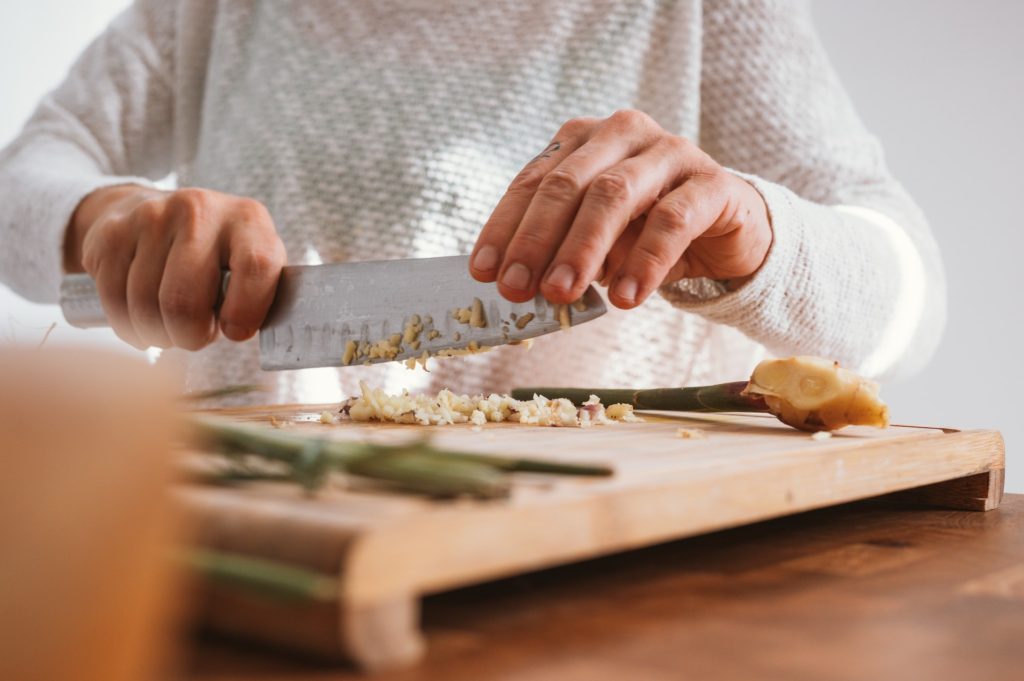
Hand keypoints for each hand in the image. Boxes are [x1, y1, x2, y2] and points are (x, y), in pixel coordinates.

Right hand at [64, 185, 286, 349]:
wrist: (159, 213)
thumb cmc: (220, 257)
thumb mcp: (251, 265)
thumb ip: (260, 295)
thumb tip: (241, 331)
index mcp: (248, 219)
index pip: (256, 267)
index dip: (246, 311)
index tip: (235, 332)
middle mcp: (200, 210)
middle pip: (185, 301)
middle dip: (190, 336)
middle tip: (195, 336)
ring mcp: (152, 217)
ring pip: (145, 307)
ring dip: (158, 334)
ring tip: (171, 326)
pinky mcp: (112, 232)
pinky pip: (113, 301)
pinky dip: (128, 326)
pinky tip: (142, 319)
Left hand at [469, 110, 771, 307]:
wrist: (727, 230)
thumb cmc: (646, 231)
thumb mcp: (595, 241)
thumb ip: (559, 251)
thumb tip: (518, 286)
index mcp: (583, 140)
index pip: (534, 181)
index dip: (505, 228)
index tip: (484, 272)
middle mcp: (623, 134)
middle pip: (568, 184)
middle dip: (536, 240)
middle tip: (518, 290)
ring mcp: (670, 151)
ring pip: (615, 195)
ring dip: (582, 249)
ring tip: (562, 294)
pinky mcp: (713, 182)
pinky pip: (672, 220)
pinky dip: (644, 261)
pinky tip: (625, 297)